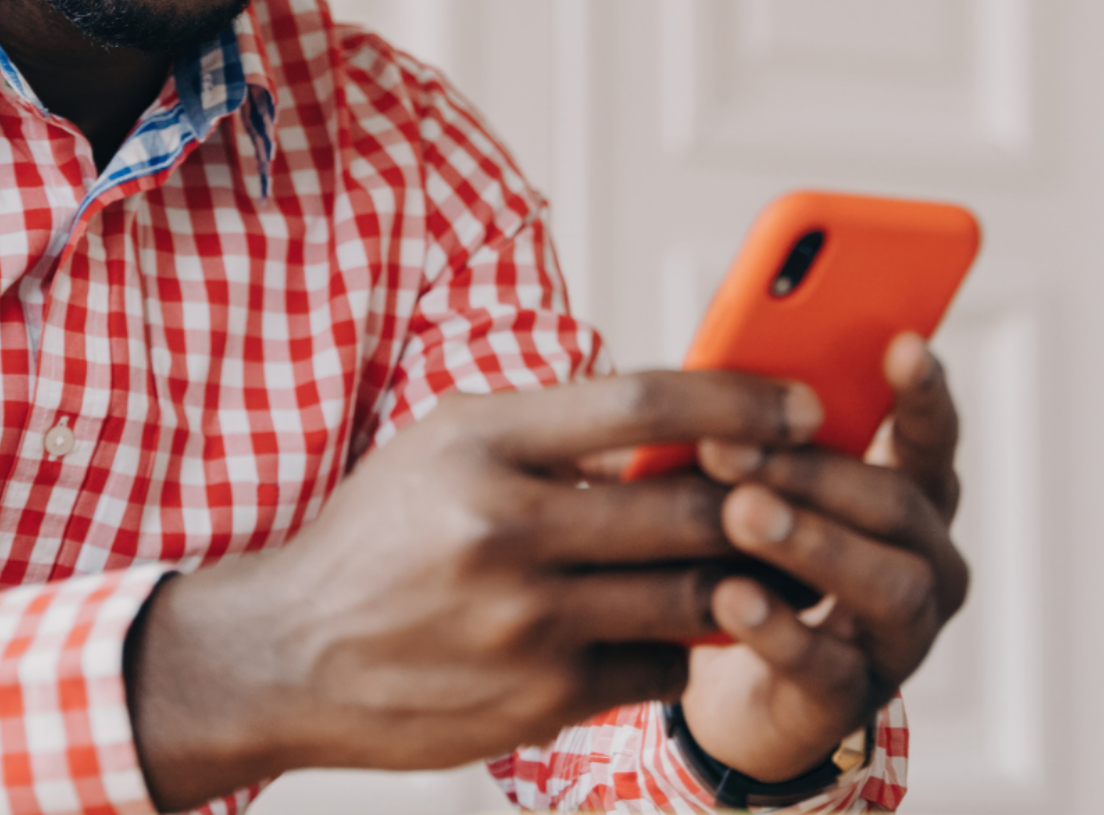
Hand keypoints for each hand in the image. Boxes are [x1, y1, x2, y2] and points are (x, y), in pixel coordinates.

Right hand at [127, 370, 825, 811]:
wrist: (286, 655)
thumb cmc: (383, 529)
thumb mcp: (450, 440)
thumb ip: (557, 427)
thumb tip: (682, 423)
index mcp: (484, 441)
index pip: (643, 404)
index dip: (740, 401)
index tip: (802, 405)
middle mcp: (506, 528)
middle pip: (686, 504)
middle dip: (770, 494)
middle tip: (818, 482)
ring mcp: (525, 623)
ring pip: (691, 592)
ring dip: (748, 572)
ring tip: (781, 551)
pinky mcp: (539, 702)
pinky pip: (659, 666)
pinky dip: (685, 641)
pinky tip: (683, 621)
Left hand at [679, 334, 968, 783]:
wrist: (735, 681)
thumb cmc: (753, 551)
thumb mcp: (763, 483)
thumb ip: (763, 434)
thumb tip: (713, 372)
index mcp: (915, 492)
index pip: (931, 434)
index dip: (921, 390)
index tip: (900, 344)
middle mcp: (929, 560)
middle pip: (896, 501)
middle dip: (811, 468)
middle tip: (729, 445)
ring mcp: (903, 636)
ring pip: (887, 583)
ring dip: (810, 541)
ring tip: (741, 513)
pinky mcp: (854, 699)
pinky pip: (827, 666)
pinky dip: (778, 629)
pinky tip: (730, 598)